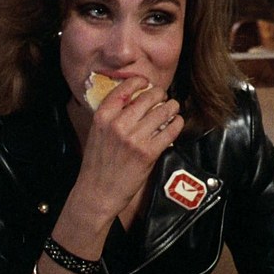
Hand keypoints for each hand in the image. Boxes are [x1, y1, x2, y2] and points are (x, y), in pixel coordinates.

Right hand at [70, 77, 183, 224]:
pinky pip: (170, 131)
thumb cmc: (98, 164)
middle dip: (160, 94)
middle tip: (164, 97)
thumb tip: (134, 99)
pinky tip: (177, 122)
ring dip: (172, 107)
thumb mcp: (97, 133)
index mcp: (102, 117)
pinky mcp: (148, 153)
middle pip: (148, 97)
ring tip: (173, 108)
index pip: (124, 88)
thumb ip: (112, 116)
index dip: (139, 81)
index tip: (146, 83)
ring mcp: (134, 139)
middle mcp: (118, 125)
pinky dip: (177, 123)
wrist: (98, 192)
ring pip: (162, 112)